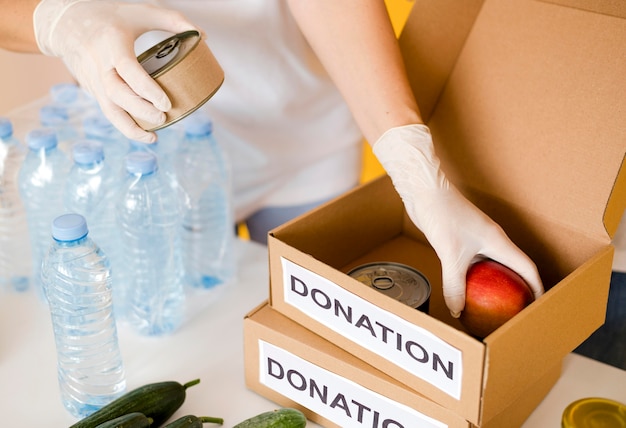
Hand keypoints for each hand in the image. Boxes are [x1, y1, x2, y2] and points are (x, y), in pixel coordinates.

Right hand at [34, 0, 196, 141]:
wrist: (66, 23)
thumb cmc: (110, 17)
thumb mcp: (140, 11)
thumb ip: (172, 20)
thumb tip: (202, 36)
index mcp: (111, 43)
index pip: (127, 70)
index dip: (147, 89)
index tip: (166, 103)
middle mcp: (99, 63)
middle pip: (116, 94)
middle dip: (140, 110)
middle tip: (163, 118)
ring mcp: (92, 79)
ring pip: (108, 109)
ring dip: (130, 127)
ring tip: (153, 138)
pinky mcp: (91, 90)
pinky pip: (107, 111)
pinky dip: (124, 125)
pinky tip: (143, 133)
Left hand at [373, 124, 543, 316]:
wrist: (425, 191)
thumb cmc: (443, 215)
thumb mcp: (450, 254)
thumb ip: (455, 284)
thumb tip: (457, 311)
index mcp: (499, 241)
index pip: (527, 268)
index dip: (536, 288)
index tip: (538, 306)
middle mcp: (492, 240)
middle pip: (513, 268)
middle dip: (517, 289)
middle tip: (514, 310)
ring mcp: (476, 239)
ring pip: (492, 267)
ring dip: (494, 285)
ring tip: (491, 306)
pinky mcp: (461, 240)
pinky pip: (474, 264)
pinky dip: (474, 279)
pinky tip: (463, 291)